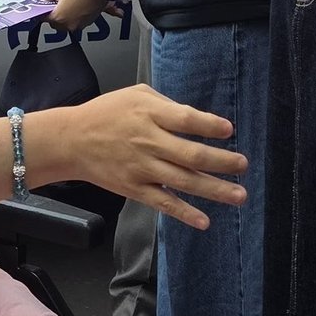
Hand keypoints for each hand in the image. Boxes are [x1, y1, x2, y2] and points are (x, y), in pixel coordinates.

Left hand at [37, 0, 118, 30]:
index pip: (45, 18)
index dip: (43, 11)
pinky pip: (77, 22)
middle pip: (55, 23)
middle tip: (55, 3)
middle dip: (54, 15)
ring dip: (65, 16)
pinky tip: (76, 5)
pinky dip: (74, 16)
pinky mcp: (88, 22)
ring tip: (66, 3)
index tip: (43, 6)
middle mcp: (69, 24)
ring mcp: (79, 25)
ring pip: (66, 24)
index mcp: (60, 17)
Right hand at [59, 84, 246, 229]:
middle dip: (222, 161)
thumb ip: (167, 104)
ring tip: (239, 195)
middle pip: (191, 154)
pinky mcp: (135, 188)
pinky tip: (204, 221)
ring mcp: (142, 168)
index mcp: (149, 114)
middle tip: (243, 164)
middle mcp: (148, 141)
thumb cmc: (107, 113)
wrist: (72, 141)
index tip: (229, 130)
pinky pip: (164, 202)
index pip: (186, 119)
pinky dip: (184, 213)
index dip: (210, 125)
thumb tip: (198, 118)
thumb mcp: (137, 94)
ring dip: (214, 190)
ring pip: (183, 181)